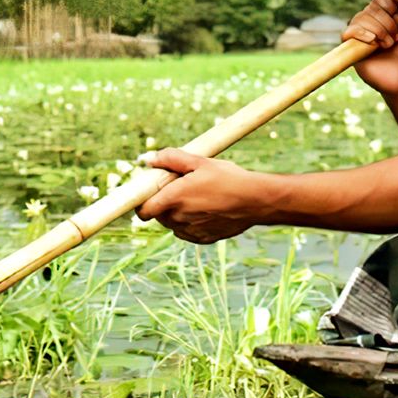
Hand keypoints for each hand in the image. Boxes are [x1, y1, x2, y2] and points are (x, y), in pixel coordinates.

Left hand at [135, 149, 263, 243]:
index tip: (148, 194)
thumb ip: (171, 159)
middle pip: (158, 215)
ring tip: (198, 197)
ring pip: (173, 224)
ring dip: (177, 213)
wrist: (255, 200)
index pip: (143, 211)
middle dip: (164, 203)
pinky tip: (207, 210)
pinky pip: (187, 231)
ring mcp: (191, 231)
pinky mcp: (202, 239)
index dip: (142, 203)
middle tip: (181, 188)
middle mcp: (179, 218)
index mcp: (174, 198)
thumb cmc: (228, 178)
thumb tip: (149, 159)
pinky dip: (190, 222)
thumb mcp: (200, 161)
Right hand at [344, 0, 397, 96]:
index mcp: (389, 12)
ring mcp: (362, 32)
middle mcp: (374, 20)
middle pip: (373, 6)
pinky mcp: (352, 46)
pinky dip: (362, 34)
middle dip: (390, 23)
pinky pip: (349, 31)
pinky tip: (374, 43)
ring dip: (380, 31)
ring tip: (388, 45)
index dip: (394, 7)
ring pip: (362, 17)